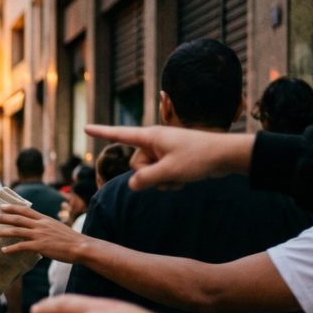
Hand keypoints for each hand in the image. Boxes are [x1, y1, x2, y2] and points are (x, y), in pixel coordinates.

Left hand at [0, 204, 90, 262]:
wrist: (81, 247)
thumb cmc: (71, 240)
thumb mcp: (57, 228)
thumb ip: (46, 227)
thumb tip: (37, 229)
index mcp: (44, 219)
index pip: (25, 210)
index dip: (13, 208)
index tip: (2, 206)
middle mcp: (40, 224)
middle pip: (17, 219)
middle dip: (1, 217)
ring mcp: (39, 235)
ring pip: (16, 231)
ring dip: (1, 232)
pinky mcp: (40, 246)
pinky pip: (22, 246)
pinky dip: (11, 248)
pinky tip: (3, 250)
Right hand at [83, 125, 253, 191]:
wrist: (226, 156)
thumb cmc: (199, 158)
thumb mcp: (169, 171)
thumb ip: (146, 179)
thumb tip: (131, 185)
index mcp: (151, 137)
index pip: (120, 134)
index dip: (101, 132)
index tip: (85, 127)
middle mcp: (155, 142)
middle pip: (135, 163)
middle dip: (147, 175)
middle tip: (167, 176)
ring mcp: (164, 150)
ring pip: (148, 171)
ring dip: (160, 180)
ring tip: (178, 178)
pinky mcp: (172, 159)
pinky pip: (160, 173)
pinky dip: (168, 180)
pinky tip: (182, 180)